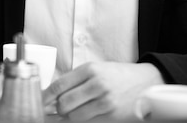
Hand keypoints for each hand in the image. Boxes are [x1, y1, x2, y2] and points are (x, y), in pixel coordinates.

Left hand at [43, 62, 164, 120]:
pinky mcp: (113, 115)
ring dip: (69, 117)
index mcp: (89, 69)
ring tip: (72, 112)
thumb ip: (74, 80)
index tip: (38, 102)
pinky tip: (82, 116)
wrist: (147, 81)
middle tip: (56, 109)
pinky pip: (89, 122)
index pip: (59, 85)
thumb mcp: (95, 69)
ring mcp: (106, 101)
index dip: (45, 97)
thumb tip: (52, 95)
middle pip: (64, 103)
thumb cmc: (117, 75)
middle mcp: (97, 84)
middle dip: (57, 109)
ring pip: (74, 116)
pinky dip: (81, 121)